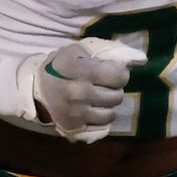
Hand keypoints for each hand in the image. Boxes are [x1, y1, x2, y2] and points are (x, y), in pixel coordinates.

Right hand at [16, 38, 140, 140]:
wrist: (36, 88)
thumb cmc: (61, 65)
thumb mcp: (80, 50)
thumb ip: (107, 51)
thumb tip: (139, 59)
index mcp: (82, 71)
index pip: (120, 77)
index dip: (120, 74)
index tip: (112, 72)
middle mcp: (81, 93)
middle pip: (117, 96)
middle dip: (114, 89)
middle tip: (103, 85)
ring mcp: (78, 112)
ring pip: (111, 113)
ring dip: (108, 105)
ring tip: (99, 98)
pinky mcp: (75, 126)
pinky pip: (102, 126)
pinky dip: (101, 118)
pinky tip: (93, 109)